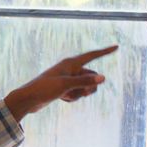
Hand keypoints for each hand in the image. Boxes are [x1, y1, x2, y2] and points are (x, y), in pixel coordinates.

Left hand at [3, 45, 117, 121]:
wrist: (29, 99)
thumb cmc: (45, 89)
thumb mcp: (66, 85)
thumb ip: (85, 81)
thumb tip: (103, 77)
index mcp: (70, 63)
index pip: (92, 55)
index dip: (105, 51)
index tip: (116, 47)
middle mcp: (71, 69)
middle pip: (92, 76)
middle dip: (88, 87)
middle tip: (75, 91)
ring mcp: (68, 79)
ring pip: (85, 87)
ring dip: (79, 94)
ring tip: (65, 95)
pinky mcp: (65, 88)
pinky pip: (77, 94)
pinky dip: (72, 98)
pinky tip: (61, 98)